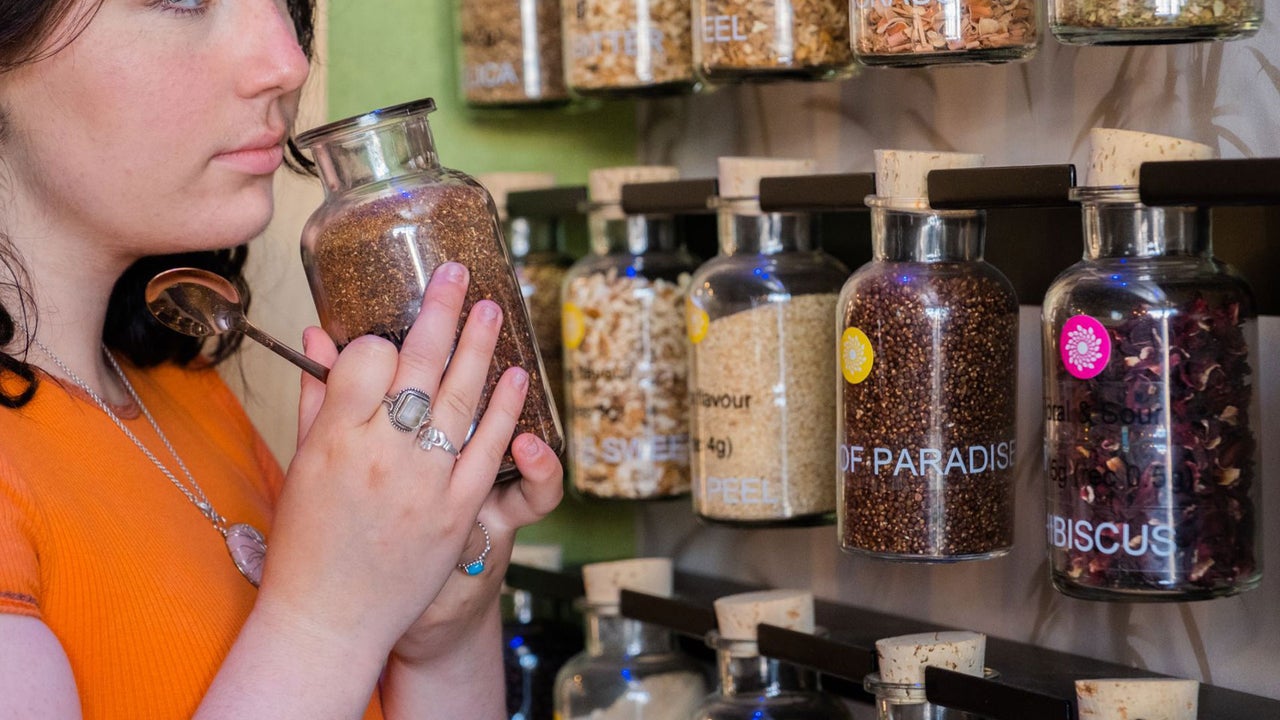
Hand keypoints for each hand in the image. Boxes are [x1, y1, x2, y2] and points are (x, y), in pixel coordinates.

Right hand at [251, 262, 532, 669]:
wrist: (329, 619)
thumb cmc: (307, 543)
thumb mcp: (299, 466)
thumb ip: (316, 400)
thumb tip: (320, 337)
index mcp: (333, 441)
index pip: (365, 361)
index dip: (377, 342)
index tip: (385, 340)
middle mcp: (380, 456)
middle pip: (419, 366)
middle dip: (443, 311)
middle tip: (460, 272)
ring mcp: (423, 484)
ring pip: (461, 400)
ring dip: (481, 348)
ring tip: (493, 307)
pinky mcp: (456, 512)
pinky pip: (488, 451)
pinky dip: (505, 411)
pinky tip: (515, 377)